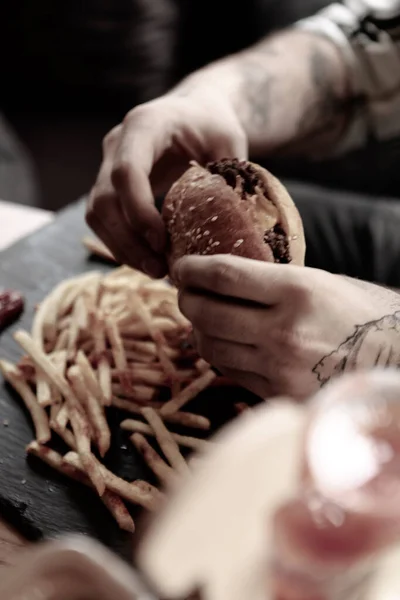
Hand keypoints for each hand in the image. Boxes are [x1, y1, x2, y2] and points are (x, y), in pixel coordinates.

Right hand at [86, 91, 246, 276]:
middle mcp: (117, 144)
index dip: (139, 211)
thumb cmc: (212, 125)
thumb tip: (232, 222)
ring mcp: (108, 165)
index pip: (126, 171)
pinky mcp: (110, 186)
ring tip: (155, 271)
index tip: (162, 242)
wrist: (192, 114)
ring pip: (97, 214)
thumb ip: (230, 175)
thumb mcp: (230, 141)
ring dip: (122, 248)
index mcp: (144, 125)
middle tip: (159, 269)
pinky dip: (121, 245)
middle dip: (128, 241)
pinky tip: (148, 261)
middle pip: (104, 199)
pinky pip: (103, 221)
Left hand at [175, 255, 399, 399]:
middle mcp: (284, 330)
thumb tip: (223, 282)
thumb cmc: (362, 314)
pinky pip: (232, 373)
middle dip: (186, 300)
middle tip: (185, 293)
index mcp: (297, 290)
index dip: (192, 269)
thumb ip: (272, 284)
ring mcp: (280, 367)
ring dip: (198, 331)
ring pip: (212, 347)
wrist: (398, 361)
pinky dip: (221, 356)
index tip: (180, 267)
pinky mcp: (280, 396)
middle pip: (207, 313)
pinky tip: (225, 345)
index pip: (224, 276)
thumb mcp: (321, 283)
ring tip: (202, 320)